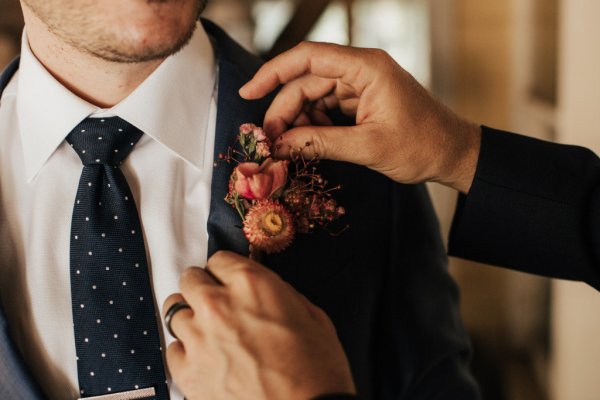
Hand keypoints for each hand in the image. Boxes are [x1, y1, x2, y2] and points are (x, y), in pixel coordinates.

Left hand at [163, 251, 355, 399]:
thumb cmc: (317, 368)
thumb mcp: (310, 315)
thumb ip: (278, 293)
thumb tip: (264, 288)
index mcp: (251, 284)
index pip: (218, 259)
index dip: (226, 271)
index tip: (230, 281)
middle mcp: (217, 305)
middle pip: (190, 279)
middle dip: (203, 287)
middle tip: (218, 302)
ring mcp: (198, 339)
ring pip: (174, 311)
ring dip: (191, 317)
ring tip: (210, 331)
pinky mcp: (188, 373)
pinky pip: (173, 350)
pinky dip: (186, 351)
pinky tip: (206, 358)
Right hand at [240, 42, 481, 192]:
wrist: (453, 154)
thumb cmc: (423, 146)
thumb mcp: (369, 148)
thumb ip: (321, 144)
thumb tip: (280, 146)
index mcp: (367, 67)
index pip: (308, 58)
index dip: (273, 73)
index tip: (248, 92)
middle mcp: (361, 69)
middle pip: (306, 80)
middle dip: (284, 110)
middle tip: (270, 142)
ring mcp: (360, 85)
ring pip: (313, 96)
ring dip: (298, 121)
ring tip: (289, 148)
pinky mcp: (361, 101)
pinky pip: (326, 108)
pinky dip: (313, 126)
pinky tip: (308, 145)